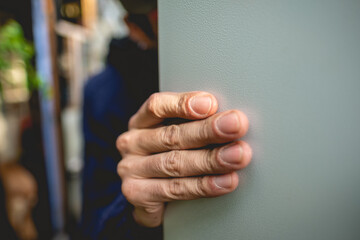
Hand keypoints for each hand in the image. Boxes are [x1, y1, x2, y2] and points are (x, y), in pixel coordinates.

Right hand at [116, 91, 251, 226]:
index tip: (210, 103)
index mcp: (141, 121)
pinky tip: (225, 181)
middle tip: (236, 125)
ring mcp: (131, 170)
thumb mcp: (172, 134)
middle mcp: (132, 143)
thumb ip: (193, 124)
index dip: (183, 104)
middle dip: (208, 130)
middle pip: (171, 135)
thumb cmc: (165, 156)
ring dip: (210, 159)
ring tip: (237, 155)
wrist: (146, 195)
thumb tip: (230, 118)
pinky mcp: (137, 194)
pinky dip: (203, 185)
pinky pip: (175, 190)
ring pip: (175, 163)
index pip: (157, 106)